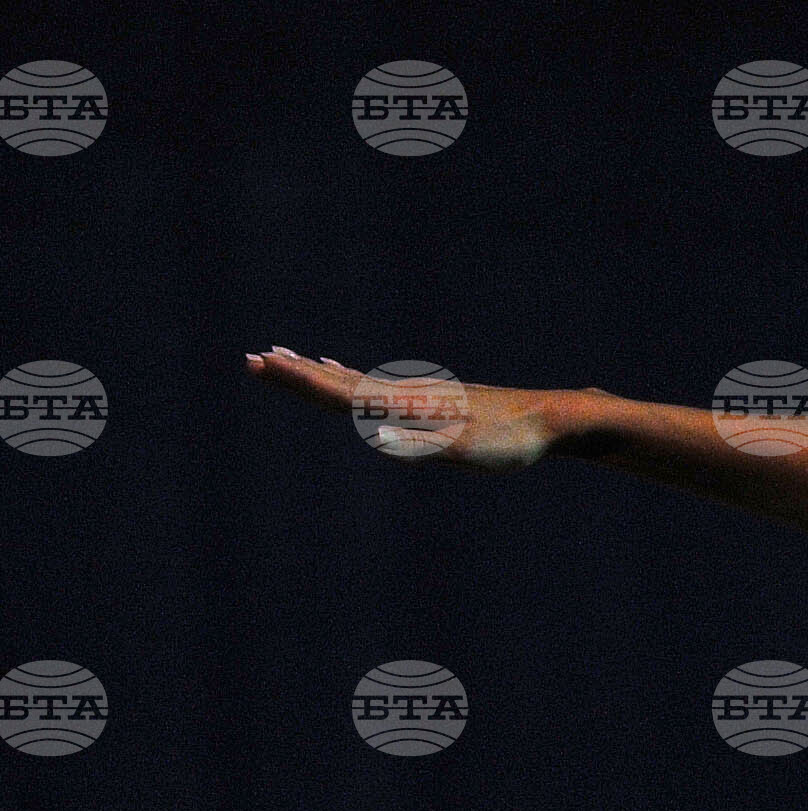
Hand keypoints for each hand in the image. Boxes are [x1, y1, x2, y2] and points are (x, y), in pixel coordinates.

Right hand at [242, 345, 565, 470]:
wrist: (550, 419)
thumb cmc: (510, 442)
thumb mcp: (467, 452)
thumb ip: (423, 446)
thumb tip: (377, 438)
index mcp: (406, 405)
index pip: (340, 392)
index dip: (297, 381)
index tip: (259, 362)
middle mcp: (406, 393)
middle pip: (339, 382)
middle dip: (296, 374)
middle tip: (254, 359)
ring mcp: (418, 393)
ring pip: (356, 380)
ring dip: (319, 372)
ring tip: (289, 358)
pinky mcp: (432, 399)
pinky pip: (378, 385)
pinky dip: (352, 378)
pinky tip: (347, 372)